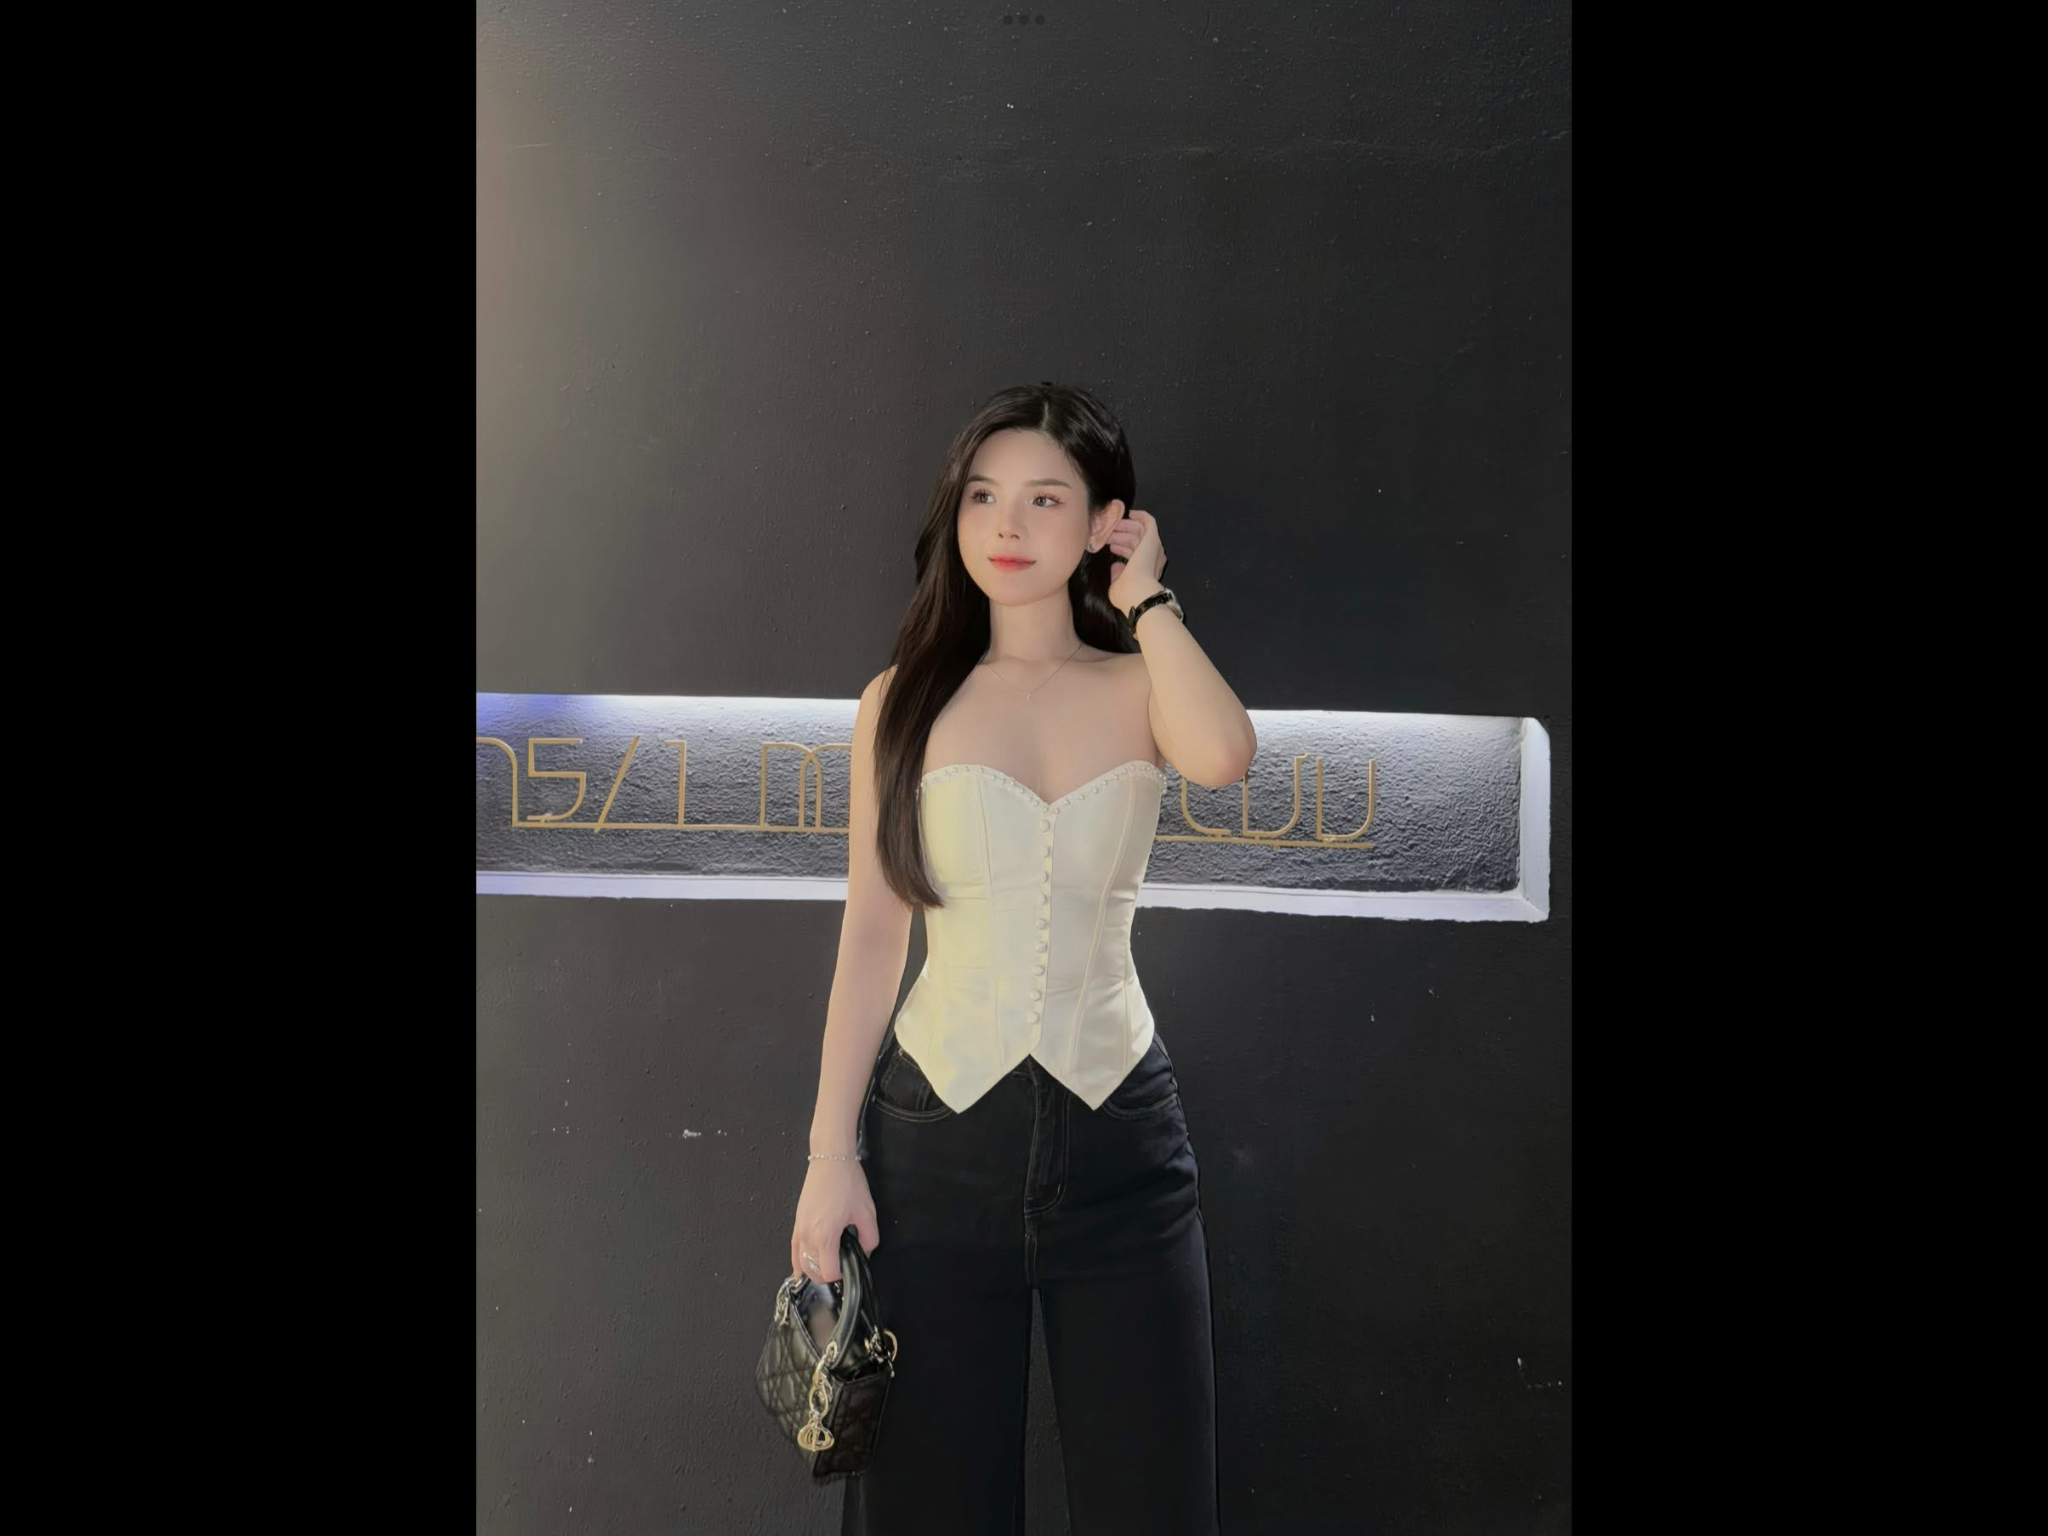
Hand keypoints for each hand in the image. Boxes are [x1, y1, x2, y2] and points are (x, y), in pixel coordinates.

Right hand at [791, 1157, 879, 1283]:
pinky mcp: (797, 1223)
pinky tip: (803, 1270)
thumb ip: (869, 1239)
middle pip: (812, 1272)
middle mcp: (808, 1235)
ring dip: (814, 1270)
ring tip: (828, 1265)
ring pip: (801, 1264)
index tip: (850, 1268)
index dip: (841, 1275)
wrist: (830, 1160)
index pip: (828, 1272)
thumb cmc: (847, 1182)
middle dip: (827, 1275)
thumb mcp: (867, 1212)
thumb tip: (865, 1253)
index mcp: (825, 1235)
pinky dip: (798, 1263)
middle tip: (842, 1266)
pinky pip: (793, 1251)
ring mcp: (799, 1230)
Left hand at [1105, 508, 1168, 610]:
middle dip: (1121, 535)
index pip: (1134, 553)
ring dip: (1125, 527)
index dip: (1122, 548)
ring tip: (1111, 526)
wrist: (1138, 592)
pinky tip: (1130, 513)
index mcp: (1148, 569)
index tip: (1110, 545)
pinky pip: (1149, 522)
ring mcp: (1154, 548)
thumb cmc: (1128, 594)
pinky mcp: (1153, 539)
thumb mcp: (1118, 586)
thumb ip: (1118, 575)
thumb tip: (1116, 566)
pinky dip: (1141, 516)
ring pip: (1140, 531)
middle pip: (1136, 540)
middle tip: (1107, 533)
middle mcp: (1154, 558)